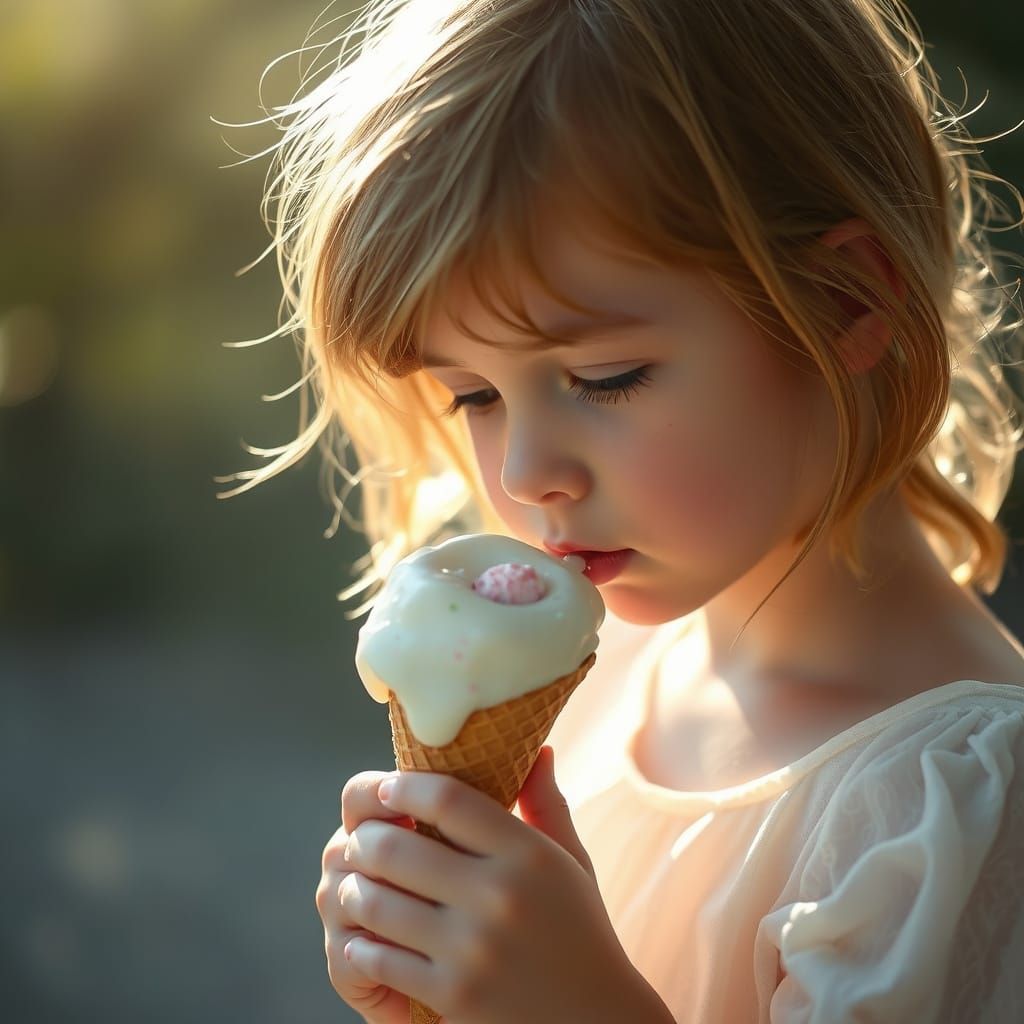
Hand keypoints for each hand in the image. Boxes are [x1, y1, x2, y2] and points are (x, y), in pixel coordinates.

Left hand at [332, 747, 667, 1023]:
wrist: (598, 1022)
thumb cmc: (579, 932)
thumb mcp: (570, 864)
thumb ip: (547, 805)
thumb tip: (537, 748)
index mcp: (528, 855)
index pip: (447, 798)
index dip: (405, 786)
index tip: (389, 788)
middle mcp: (499, 896)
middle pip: (396, 846)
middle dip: (366, 839)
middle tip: (360, 838)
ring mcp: (472, 950)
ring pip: (376, 901)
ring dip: (354, 888)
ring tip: (353, 883)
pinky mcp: (453, 995)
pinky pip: (379, 957)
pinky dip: (361, 943)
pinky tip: (363, 934)